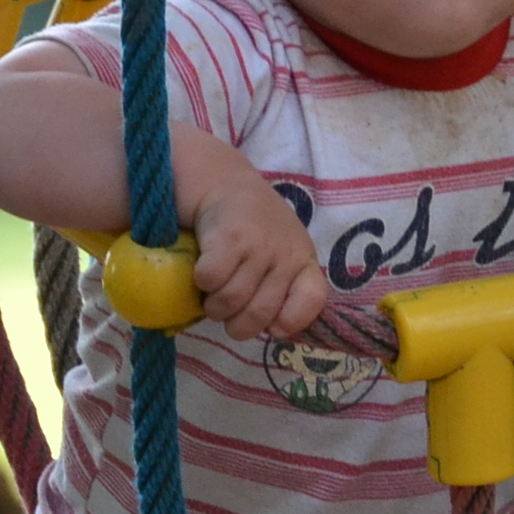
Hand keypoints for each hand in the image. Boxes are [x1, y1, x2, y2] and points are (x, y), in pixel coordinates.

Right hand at [186, 152, 328, 338]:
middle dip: (237, 325)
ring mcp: (258, 246)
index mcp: (304, 260)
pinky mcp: (229, 240)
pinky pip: (211, 282)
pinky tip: (202, 272)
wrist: (224, 182)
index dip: (290, 322)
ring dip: (214, 307)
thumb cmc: (252, 227)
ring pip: (232, 302)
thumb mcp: (281, 253)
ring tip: (211, 295)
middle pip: (260, 314)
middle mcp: (286, 254)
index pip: (312, 301)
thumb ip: (282, 287)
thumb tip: (276, 331)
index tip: (271, 325)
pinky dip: (200, 284)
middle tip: (227, 312)